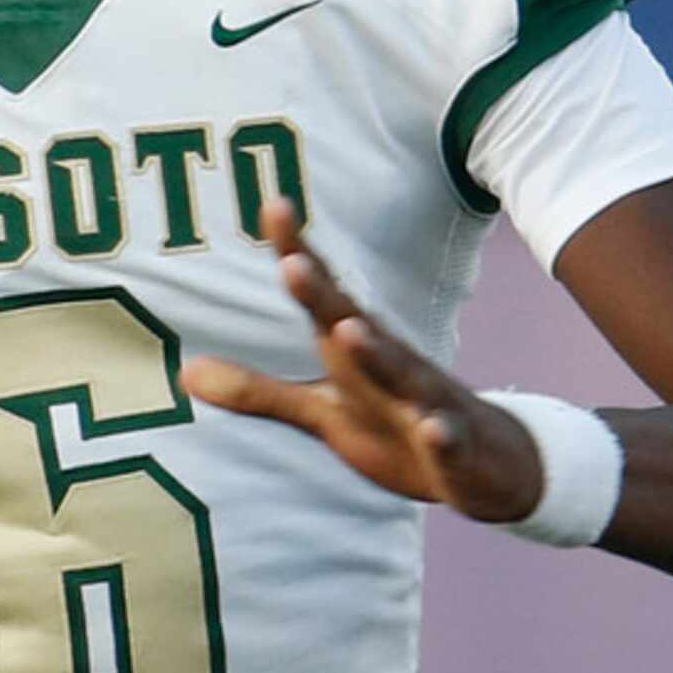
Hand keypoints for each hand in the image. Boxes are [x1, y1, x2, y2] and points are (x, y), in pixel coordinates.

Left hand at [181, 202, 545, 522]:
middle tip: (292, 261)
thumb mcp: (322, 412)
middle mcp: (390, 365)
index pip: (322, 295)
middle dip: (323, 293)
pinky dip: (442, 435)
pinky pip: (448, 441)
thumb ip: (259, 392)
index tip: (273, 204)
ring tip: (348, 331)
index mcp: (355, 350)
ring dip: (376, 353)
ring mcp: (426, 404)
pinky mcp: (454, 448)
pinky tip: (434, 431)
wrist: (487, 467)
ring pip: (401, 375)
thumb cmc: (394, 427)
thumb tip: (185, 374)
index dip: (297, 253)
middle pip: (354, 323)